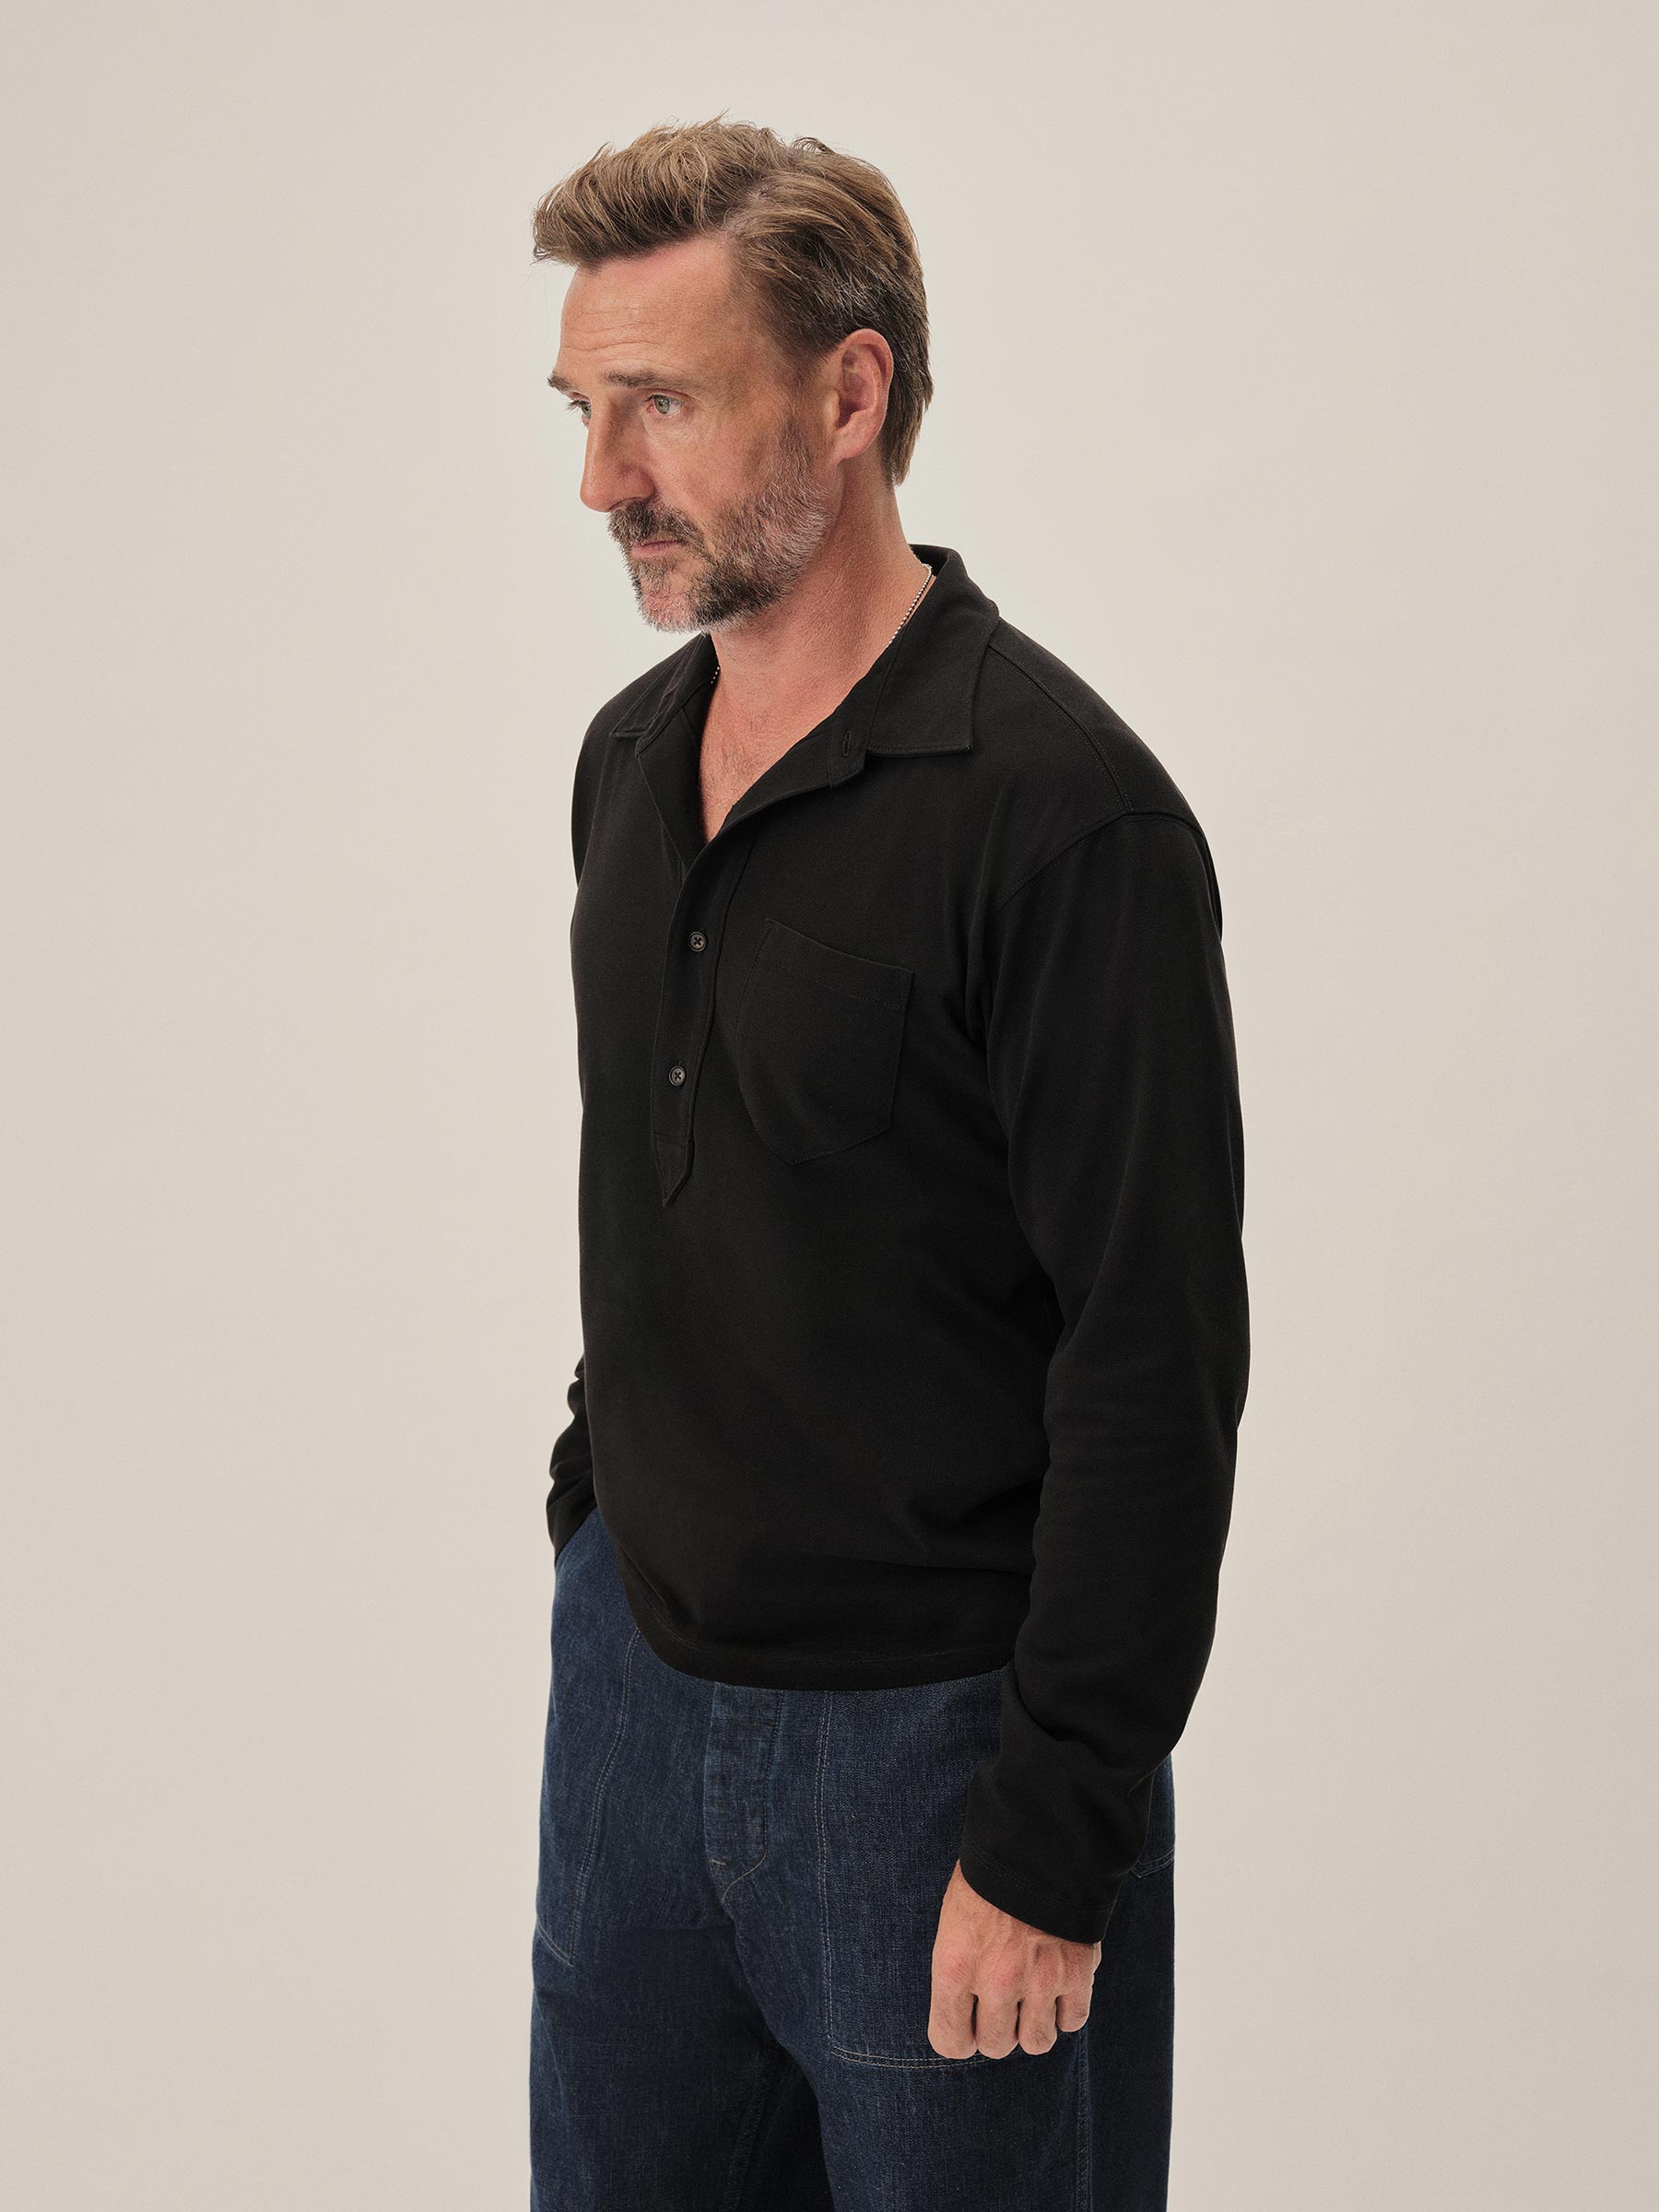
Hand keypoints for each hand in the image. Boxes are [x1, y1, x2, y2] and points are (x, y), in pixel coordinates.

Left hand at [928, 1859, 1101, 2058]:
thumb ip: (959, 1969)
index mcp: (955, 1965)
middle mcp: (995, 1981)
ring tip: (1032, 1997)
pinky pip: (1072, 2021)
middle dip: (998, 2030)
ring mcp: (1039, 1980)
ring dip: (1033, 2025)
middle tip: (1002, 2003)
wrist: (1037, 1838)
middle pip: (995, 2046)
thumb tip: (966, 2010)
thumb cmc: (988, 1874)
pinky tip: (1059, 1987)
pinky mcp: (1077, 1974)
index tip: (966, 2025)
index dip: (959, 2036)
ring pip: (1037, 2042)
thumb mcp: (953, 1918)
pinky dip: (1066, 2010)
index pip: (950, 2040)